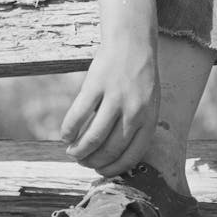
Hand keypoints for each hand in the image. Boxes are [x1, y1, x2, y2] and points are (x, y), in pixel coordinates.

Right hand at [61, 0, 159, 176]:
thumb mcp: (150, 104)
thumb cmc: (140, 78)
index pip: (132, 155)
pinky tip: (66, 135)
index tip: (101, 172)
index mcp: (150, 118)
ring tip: (72, 152)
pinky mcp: (96, 85)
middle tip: (83, 162)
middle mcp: (135, 111)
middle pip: (111, 149)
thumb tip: (116, 157)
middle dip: (94, 162)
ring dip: (79, 150)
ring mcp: (115, 98)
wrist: (133, 43)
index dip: (114, 169)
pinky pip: (77, 116)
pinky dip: (68, 131)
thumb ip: (137, 127)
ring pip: (93, 138)